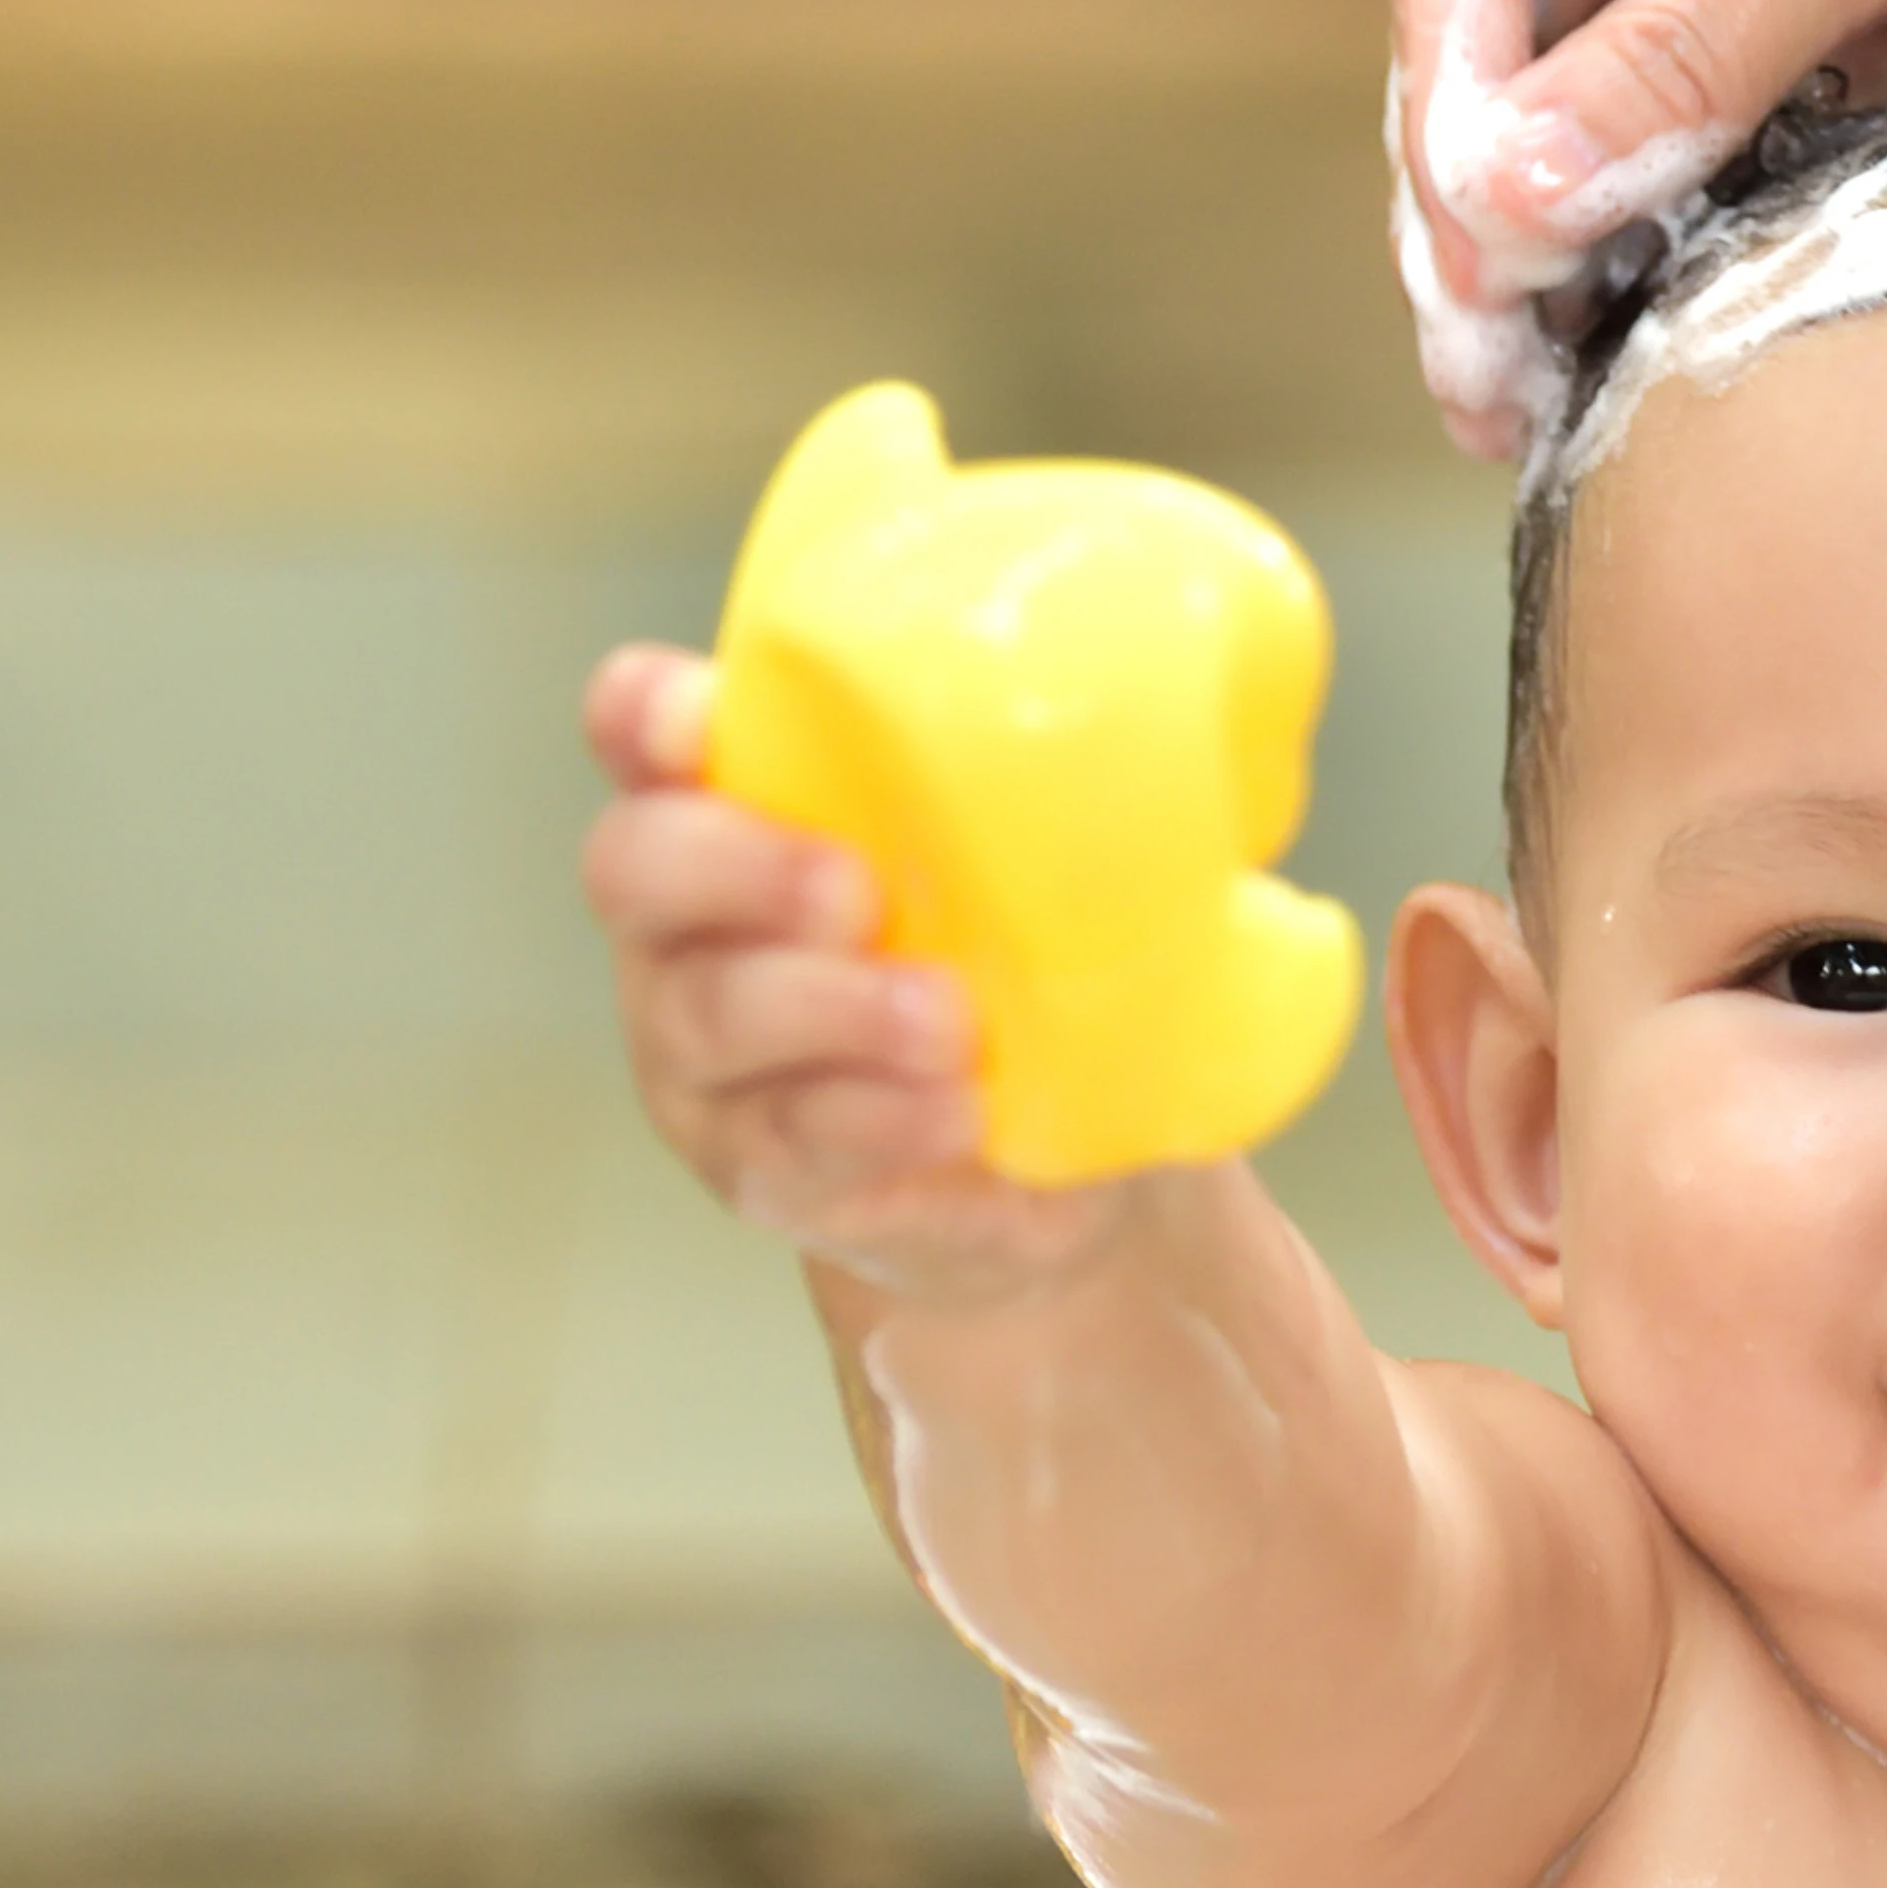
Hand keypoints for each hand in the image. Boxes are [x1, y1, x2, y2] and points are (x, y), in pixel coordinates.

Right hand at [578, 644, 1112, 1296]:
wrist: (1059, 1172)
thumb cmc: (1032, 973)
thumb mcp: (1048, 861)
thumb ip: (1078, 786)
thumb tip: (1250, 730)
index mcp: (747, 802)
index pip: (642, 728)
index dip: (647, 715)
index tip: (699, 719)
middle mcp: (691, 923)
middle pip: (636, 867)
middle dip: (735, 865)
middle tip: (856, 886)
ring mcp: (706, 1054)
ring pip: (707, 1014)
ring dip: (826, 1006)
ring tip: (946, 1019)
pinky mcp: (761, 1167)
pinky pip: (789, 1138)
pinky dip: (876, 1118)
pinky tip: (955, 1112)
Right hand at [1384, 0, 1886, 443]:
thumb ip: (1690, 57)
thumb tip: (1510, 205)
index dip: (1452, 99)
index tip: (1472, 252)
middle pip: (1516, 29)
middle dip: (1493, 200)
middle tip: (1484, 371)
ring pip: (1609, 103)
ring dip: (1579, 245)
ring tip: (1540, 397)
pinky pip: (1726, 135)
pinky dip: (1691, 235)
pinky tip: (1652, 346)